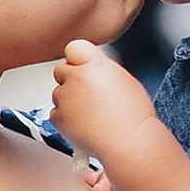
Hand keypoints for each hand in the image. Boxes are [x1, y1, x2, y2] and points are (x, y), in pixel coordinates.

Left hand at [51, 39, 155, 169]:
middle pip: (61, 70)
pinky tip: (84, 125)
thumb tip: (91, 68)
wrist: (129, 142)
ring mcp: (65, 97)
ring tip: (91, 115)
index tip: (81, 67)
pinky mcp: (58, 117)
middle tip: (86, 95)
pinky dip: (66, 119)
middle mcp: (77, 77)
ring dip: (69, 101)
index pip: (73, 48)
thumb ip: (102, 69)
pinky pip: (56, 113)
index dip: (77, 59)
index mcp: (95, 64)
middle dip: (70, 80)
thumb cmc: (133, 116)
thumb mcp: (125, 80)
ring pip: (58, 93)